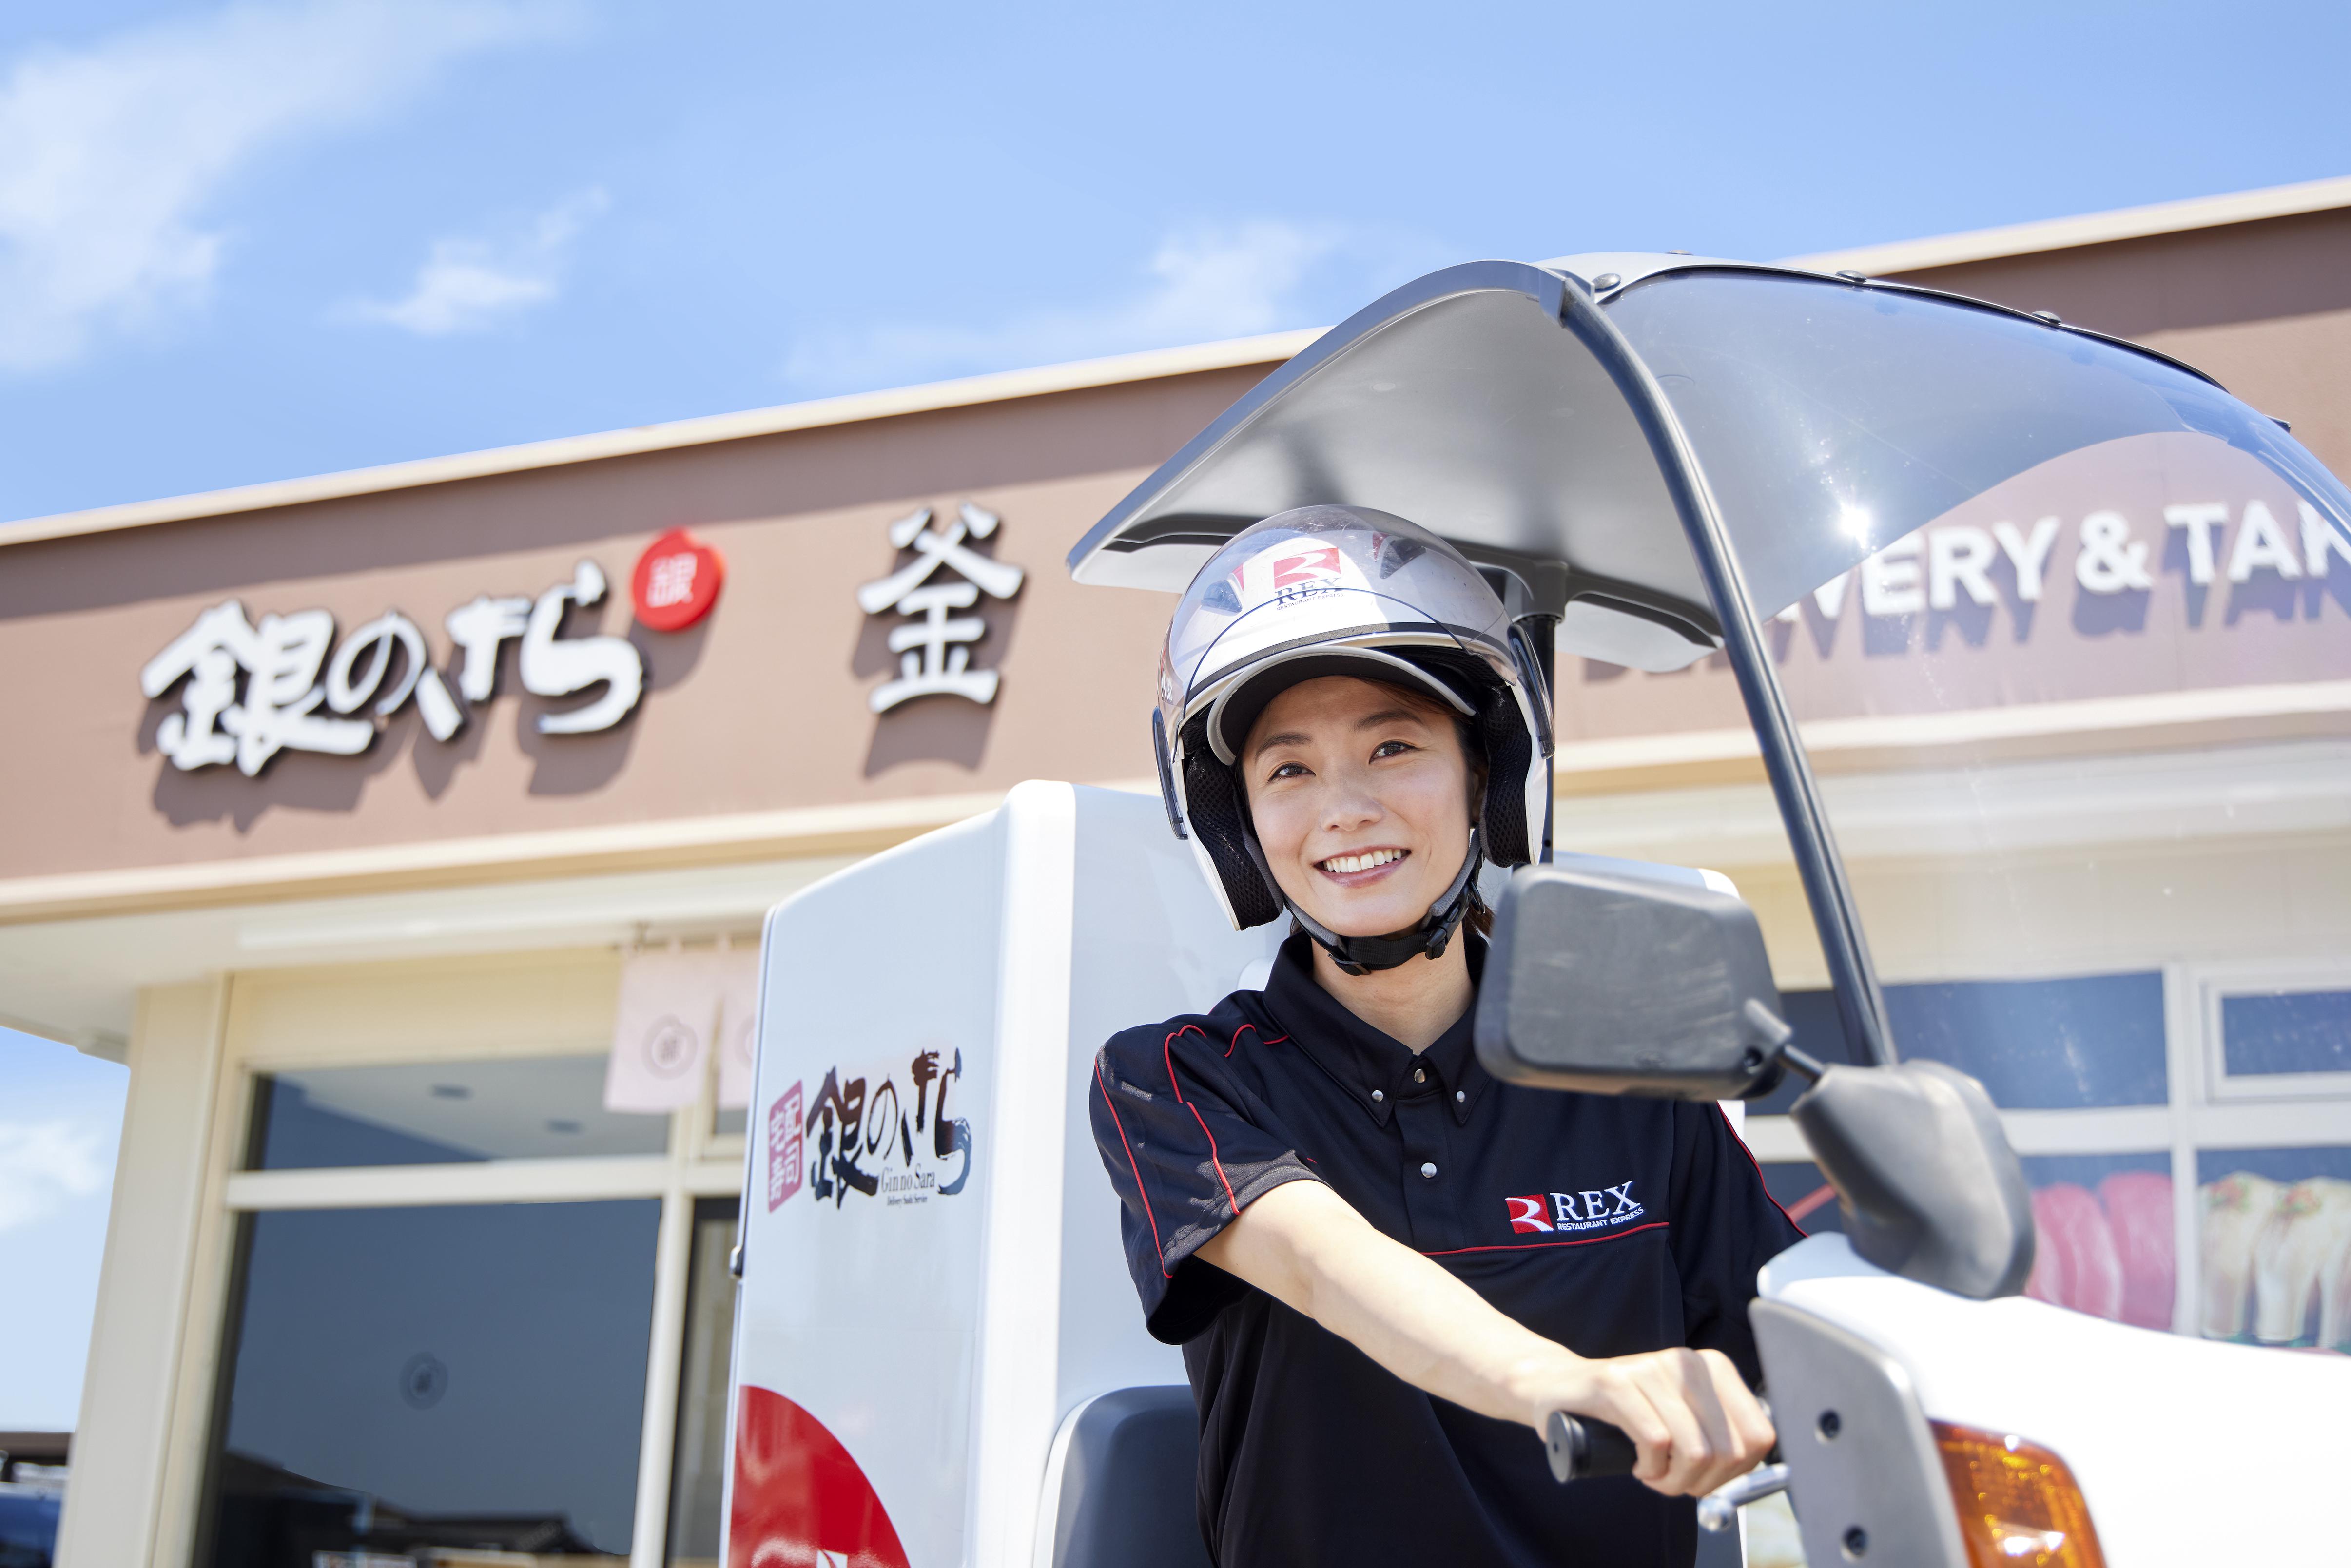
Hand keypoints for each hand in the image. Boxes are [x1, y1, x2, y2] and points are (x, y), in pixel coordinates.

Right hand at [1516, 1346, 1774, 1497]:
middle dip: (1702, 1482)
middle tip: (1674, 1482)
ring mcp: (1650, 1368)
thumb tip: (1754, 1459)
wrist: (1558, 1387)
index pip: (1758, 1436)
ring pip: (1695, 1450)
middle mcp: (1687, 1362)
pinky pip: (1656, 1441)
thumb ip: (1721, 1433)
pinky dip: (1650, 1468)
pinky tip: (1638, 1465)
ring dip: (1673, 1481)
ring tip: (1654, 1475)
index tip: (1707, 1476)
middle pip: (1728, 1450)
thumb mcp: (1684, 1416)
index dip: (1736, 1472)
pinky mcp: (1615, 1382)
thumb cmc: (1626, 1410)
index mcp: (1713, 1368)